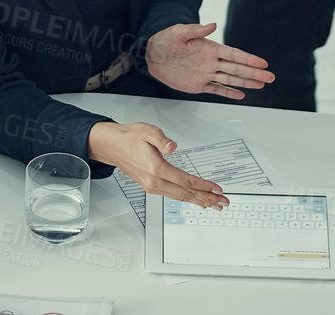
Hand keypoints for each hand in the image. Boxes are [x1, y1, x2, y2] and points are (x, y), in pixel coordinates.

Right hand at [87, 121, 227, 208]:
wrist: (112, 146)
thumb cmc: (129, 137)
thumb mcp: (147, 131)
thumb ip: (161, 139)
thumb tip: (173, 146)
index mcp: (155, 168)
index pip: (185, 180)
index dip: (203, 185)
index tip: (216, 189)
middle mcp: (154, 181)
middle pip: (185, 193)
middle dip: (206, 198)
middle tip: (222, 202)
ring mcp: (152, 186)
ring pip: (180, 197)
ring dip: (198, 201)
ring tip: (213, 205)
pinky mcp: (150, 186)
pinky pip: (173, 195)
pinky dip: (187, 199)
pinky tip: (194, 200)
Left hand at [144, 23, 273, 99]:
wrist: (152, 55)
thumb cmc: (165, 40)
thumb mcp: (179, 32)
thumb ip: (196, 30)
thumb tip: (213, 25)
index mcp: (209, 48)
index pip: (234, 54)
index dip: (249, 59)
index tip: (262, 63)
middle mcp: (211, 62)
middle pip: (237, 68)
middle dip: (254, 73)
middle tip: (270, 76)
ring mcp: (206, 74)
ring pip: (231, 79)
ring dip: (246, 82)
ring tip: (262, 84)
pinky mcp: (198, 85)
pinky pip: (216, 89)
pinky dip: (229, 93)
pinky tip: (241, 95)